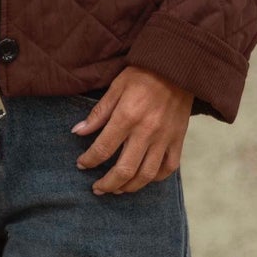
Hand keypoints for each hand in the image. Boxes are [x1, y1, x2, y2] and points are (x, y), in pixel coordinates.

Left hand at [72, 67, 194, 194]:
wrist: (178, 67)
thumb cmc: (143, 74)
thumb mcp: (116, 87)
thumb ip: (98, 113)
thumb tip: (78, 132)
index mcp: (127, 116)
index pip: (103, 149)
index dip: (89, 161)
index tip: (81, 165)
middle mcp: (147, 131)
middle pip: (124, 170)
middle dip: (107, 184)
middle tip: (97, 188)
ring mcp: (165, 138)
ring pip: (146, 175)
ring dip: (129, 187)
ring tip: (117, 189)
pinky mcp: (178, 140)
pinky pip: (168, 168)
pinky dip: (155, 178)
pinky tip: (143, 178)